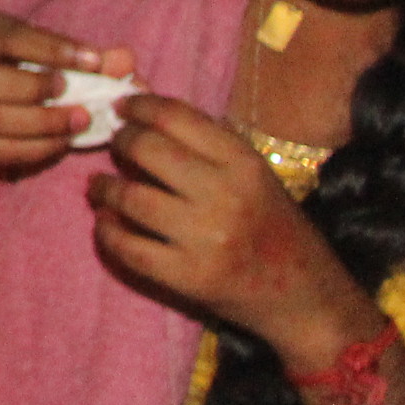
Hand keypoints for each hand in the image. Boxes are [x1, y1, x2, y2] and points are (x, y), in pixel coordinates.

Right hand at [0, 6, 132, 175]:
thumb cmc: (11, 65)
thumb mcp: (39, 51)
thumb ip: (83, 56)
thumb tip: (125, 61)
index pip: (8, 36)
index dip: (51, 49)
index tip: (94, 61)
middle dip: (34, 93)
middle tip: (80, 103)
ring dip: (40, 126)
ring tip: (79, 123)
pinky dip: (30, 149)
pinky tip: (59, 143)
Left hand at [92, 95, 367, 356]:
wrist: (306, 298)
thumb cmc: (276, 227)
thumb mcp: (256, 175)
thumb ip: (209, 145)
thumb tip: (144, 113)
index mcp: (244, 163)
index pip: (174, 117)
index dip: (138, 106)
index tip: (122, 109)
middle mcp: (225, 194)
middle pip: (146, 149)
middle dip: (119, 142)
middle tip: (114, 147)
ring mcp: (205, 238)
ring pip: (129, 197)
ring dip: (103, 188)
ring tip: (99, 187)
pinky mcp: (188, 277)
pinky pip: (128, 247)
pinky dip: (106, 232)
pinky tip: (105, 222)